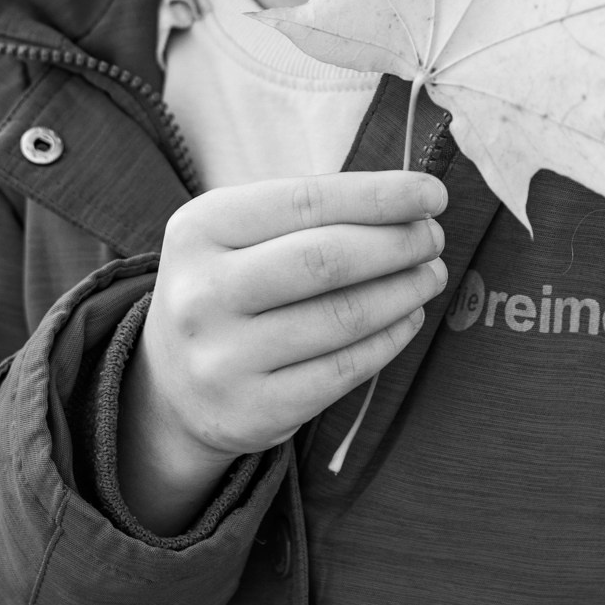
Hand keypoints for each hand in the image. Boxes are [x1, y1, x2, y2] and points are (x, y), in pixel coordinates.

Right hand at [118, 171, 446, 531]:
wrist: (172, 383)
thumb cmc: (229, 284)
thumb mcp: (239, 233)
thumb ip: (308, 213)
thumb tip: (409, 202)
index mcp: (199, 229)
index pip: (305, 202)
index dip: (378, 195)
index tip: (431, 193)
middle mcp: (202, 293)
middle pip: (326, 259)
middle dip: (397, 244)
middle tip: (432, 237)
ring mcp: (224, 359)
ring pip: (343, 317)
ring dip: (404, 291)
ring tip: (428, 274)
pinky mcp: (253, 411)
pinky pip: (345, 369)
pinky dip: (390, 338)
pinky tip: (408, 317)